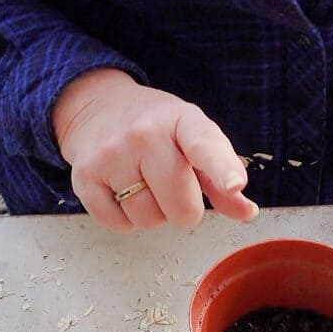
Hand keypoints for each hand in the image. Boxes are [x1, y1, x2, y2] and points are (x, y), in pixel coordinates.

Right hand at [53, 68, 257, 232]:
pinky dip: (126, 220)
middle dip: (184, 210)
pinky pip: (118, 224)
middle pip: (179, 204)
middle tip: (174, 189)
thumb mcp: (193, 138)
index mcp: (183, 120)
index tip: (235, 184)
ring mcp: (111, 154)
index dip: (222, 168)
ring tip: (145, 186)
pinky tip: (125, 193)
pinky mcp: (84, 176)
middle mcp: (144, 134)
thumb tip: (248, 212)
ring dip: (154, 215)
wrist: (96, 107)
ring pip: (148, 220)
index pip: (204, 145)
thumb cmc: (157, 129)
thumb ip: (221, 177)